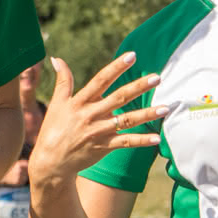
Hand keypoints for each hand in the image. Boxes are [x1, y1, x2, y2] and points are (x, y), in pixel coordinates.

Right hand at [28, 54, 164, 182]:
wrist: (51, 161)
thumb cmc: (54, 129)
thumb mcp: (57, 103)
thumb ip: (62, 80)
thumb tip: (56, 58)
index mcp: (80, 101)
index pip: (101, 80)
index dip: (116, 67)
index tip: (132, 56)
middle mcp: (91, 115)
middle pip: (119, 98)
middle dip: (138, 87)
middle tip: (157, 77)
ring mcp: (99, 131)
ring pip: (127, 121)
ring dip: (147, 114)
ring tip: (166, 108)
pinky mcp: (104, 147)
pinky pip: (125, 143)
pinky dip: (141, 141)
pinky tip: (156, 138)